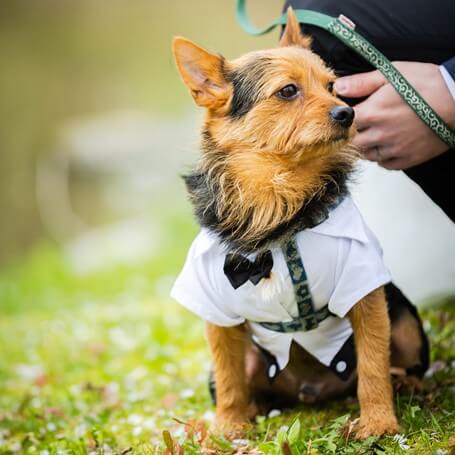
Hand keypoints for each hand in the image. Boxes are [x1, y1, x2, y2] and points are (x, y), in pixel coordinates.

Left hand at [335, 62, 454, 169]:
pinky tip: (389, 145)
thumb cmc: (428, 84)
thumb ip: (362, 83)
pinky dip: (383, 157)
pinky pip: (385, 165)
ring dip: (367, 147)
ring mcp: (394, 149)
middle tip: (363, 126)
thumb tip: (338, 88)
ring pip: (367, 155)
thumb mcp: (392, 74)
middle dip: (354, 135)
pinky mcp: (407, 159)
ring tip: (377, 134)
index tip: (350, 116)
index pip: (344, 124)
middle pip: (353, 143)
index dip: (344, 120)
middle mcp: (380, 135)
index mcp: (373, 113)